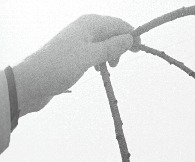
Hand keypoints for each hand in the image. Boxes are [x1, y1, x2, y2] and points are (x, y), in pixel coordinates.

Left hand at [12, 15, 133, 115]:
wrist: (32, 81)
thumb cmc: (60, 67)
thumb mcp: (89, 57)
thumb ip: (111, 47)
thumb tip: (131, 38)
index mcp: (88, 24)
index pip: (118, 23)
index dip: (132, 34)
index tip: (140, 50)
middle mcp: (84, 29)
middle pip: (112, 31)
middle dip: (122, 44)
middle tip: (121, 62)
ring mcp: (78, 41)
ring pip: (104, 42)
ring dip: (112, 53)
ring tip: (111, 68)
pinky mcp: (74, 54)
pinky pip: (95, 51)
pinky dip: (102, 59)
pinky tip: (100, 69)